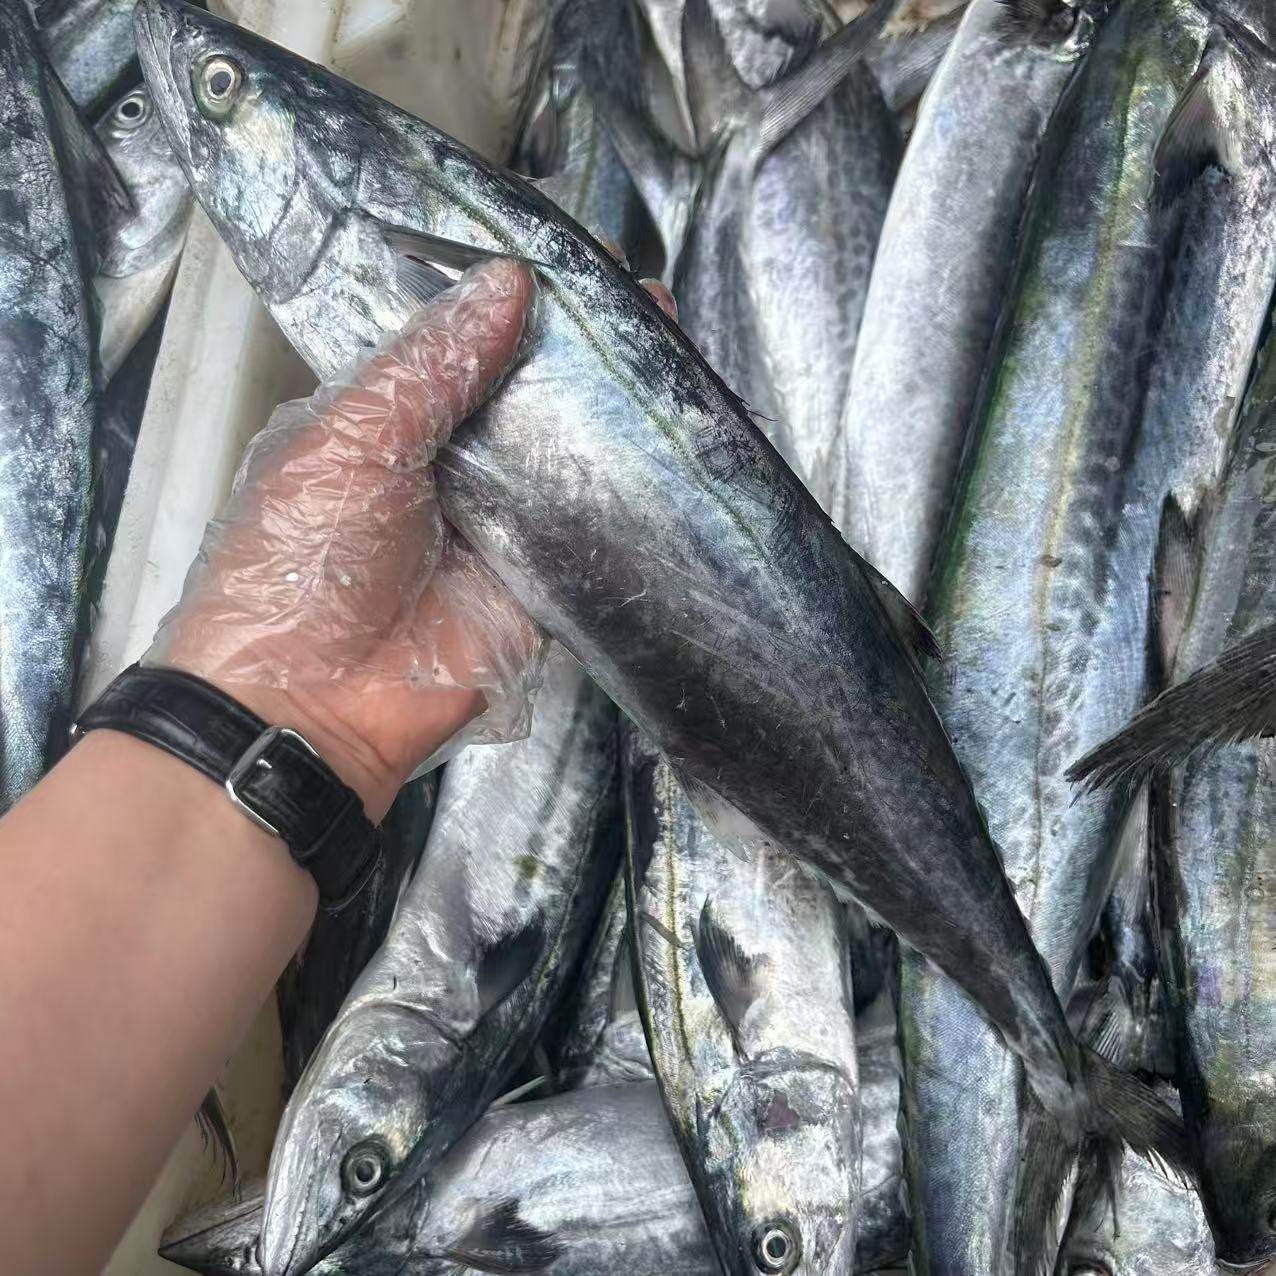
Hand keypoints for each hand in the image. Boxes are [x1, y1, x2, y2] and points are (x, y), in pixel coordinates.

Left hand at [150, 254, 677, 821]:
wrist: (308, 704)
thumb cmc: (302, 560)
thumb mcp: (352, 439)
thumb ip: (432, 366)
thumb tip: (510, 283)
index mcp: (397, 419)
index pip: (470, 343)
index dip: (521, 301)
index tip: (583, 259)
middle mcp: (458, 464)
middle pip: (532, 394)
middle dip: (586, 350)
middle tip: (649, 297)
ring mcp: (506, 525)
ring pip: (573, 454)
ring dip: (620, 409)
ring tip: (682, 347)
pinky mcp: (544, 583)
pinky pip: (596, 531)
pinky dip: (636, 493)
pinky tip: (682, 442)